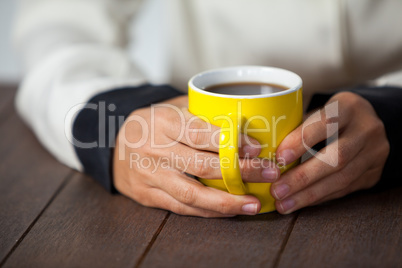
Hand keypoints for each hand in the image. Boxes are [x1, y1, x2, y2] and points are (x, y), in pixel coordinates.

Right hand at [113, 96, 279, 216]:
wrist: (114, 145)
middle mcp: (154, 150)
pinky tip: (229, 210)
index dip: (230, 142)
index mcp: (162, 122)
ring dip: (225, 201)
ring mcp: (149, 176)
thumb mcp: (173, 107)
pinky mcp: (148, 195)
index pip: (200, 132)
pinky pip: (181, 207)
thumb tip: (246, 120)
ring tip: (252, 204)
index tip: (257, 148)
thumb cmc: (153, 124)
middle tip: (269, 174)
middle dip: (239, 172)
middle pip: (202, 165)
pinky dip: (207, 211)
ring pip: (191, 193)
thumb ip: (203, 112)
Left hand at [272, 92, 389, 213]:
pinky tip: (300, 203)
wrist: (365, 123)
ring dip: (309, 194)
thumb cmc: (328, 117)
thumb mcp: (316, 111)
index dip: (301, 141)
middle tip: (277, 190)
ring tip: (284, 204)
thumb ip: (296, 126)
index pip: (325, 123)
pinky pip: (345, 189)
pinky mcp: (374, 173)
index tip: (279, 157)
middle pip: (336, 157)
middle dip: (303, 177)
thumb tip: (263, 149)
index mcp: (349, 107)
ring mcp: (375, 152)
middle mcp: (367, 129)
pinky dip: (319, 197)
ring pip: (342, 178)